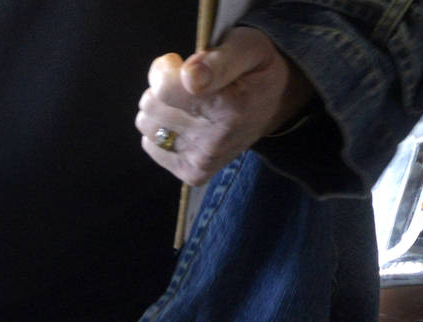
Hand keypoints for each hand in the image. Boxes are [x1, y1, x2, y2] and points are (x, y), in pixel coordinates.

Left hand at [137, 27, 316, 185]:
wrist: (277, 103)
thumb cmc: (256, 68)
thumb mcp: (247, 47)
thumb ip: (218, 59)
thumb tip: (189, 76)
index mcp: (229, 106)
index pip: (163, 89)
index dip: (165, 68)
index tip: (179, 62)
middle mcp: (216, 139)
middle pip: (149, 106)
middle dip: (162, 88)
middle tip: (187, 84)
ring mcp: (204, 160)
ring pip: (146, 126)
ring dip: (160, 109)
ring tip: (187, 103)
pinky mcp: (193, 173)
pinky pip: (151, 146)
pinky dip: (161, 131)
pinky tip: (185, 123)